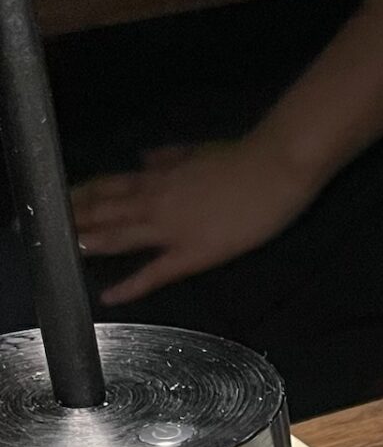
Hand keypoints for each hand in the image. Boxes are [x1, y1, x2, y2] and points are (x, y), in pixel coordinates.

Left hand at [70, 137, 318, 302]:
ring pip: (120, 238)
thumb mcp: (198, 150)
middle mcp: (155, 200)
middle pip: (106, 210)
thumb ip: (168, 156)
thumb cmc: (242, 157)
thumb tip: (141, 158)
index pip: (111, 185)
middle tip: (46, 229)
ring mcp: (171, 228)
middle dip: (75, 219)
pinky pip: (154, 273)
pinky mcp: (193, 253)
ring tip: (63, 254)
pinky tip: (109, 296)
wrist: (273, 168)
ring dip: (91, 245)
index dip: (84, 193)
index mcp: (158, 176)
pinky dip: (129, 285)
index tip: (61, 198)